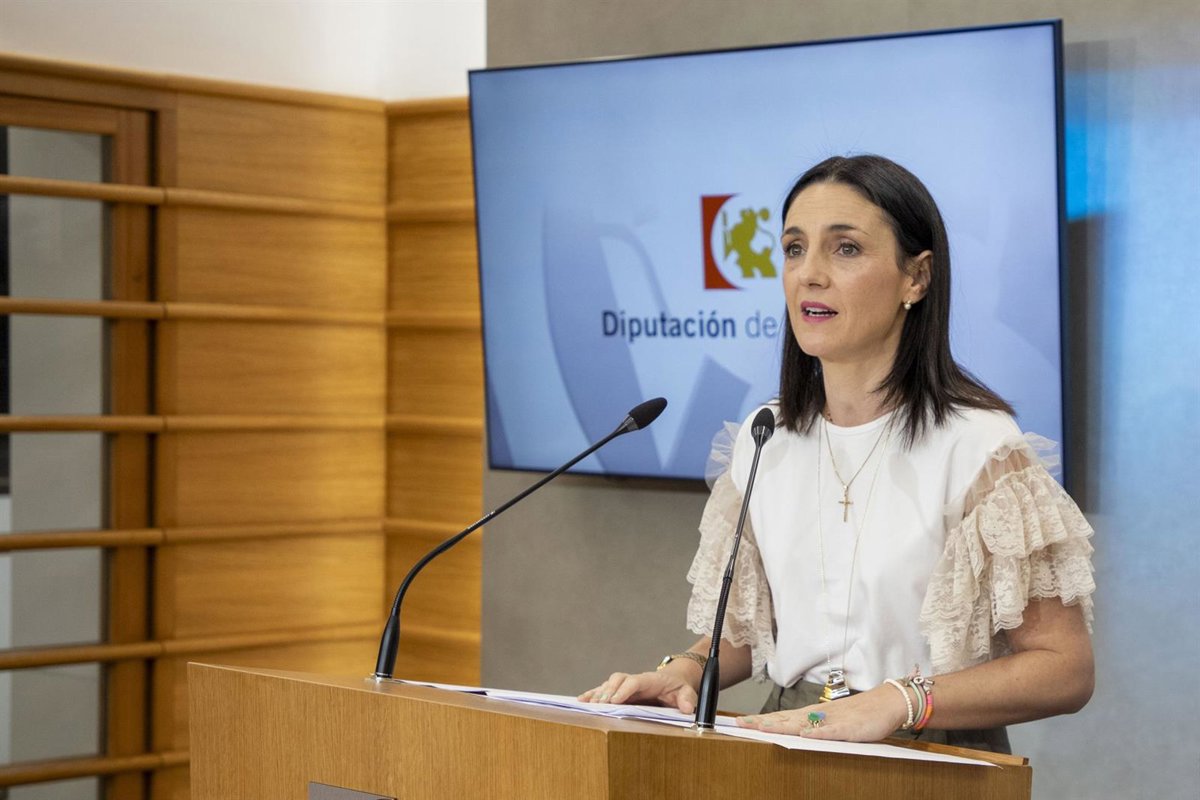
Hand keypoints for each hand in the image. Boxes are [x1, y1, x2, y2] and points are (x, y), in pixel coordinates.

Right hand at [578, 669, 699, 713]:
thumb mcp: (687, 693)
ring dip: (598, 693)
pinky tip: (582, 700)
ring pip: (608, 684)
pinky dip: (593, 694)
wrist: (674, 681)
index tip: (615, 699)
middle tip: (600, 704)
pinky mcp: (621, 692)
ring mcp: (627, 685)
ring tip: (587, 702)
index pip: (635, 681)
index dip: (625, 690)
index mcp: (650, 680)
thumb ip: (687, 699)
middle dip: (608, 692)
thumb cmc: (678, 688)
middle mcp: (635, 680)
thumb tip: (686, 708)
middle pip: (618, 680)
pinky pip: (605, 690)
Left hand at [735, 684, 908, 741]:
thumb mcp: (832, 722)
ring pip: (802, 723)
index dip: (760, 720)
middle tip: (739, 724)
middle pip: (785, 719)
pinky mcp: (849, 728)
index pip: (781, 717)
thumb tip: (794, 734)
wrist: (887, 703)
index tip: (740, 722)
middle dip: (762, 722)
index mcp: (813, 714)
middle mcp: (818, 714)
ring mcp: (833, 720)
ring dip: (781, 725)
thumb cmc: (860, 714)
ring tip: (761, 727)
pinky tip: (804, 735)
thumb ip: (814, 728)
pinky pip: (831, 731)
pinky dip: (817, 733)